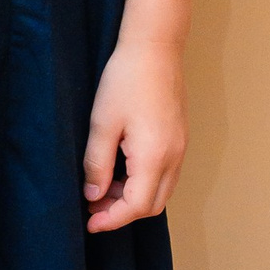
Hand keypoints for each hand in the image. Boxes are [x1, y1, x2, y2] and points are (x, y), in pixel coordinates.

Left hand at [82, 34, 185, 231]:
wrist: (154, 47)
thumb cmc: (126, 79)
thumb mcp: (102, 124)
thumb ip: (98, 165)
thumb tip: (93, 196)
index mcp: (155, 157)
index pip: (136, 206)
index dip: (112, 220)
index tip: (89, 223)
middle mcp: (174, 157)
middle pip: (152, 205)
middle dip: (122, 212)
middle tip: (92, 206)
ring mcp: (180, 147)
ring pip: (160, 190)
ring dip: (132, 197)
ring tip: (101, 187)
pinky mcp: (179, 137)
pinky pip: (164, 173)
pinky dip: (142, 181)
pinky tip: (119, 170)